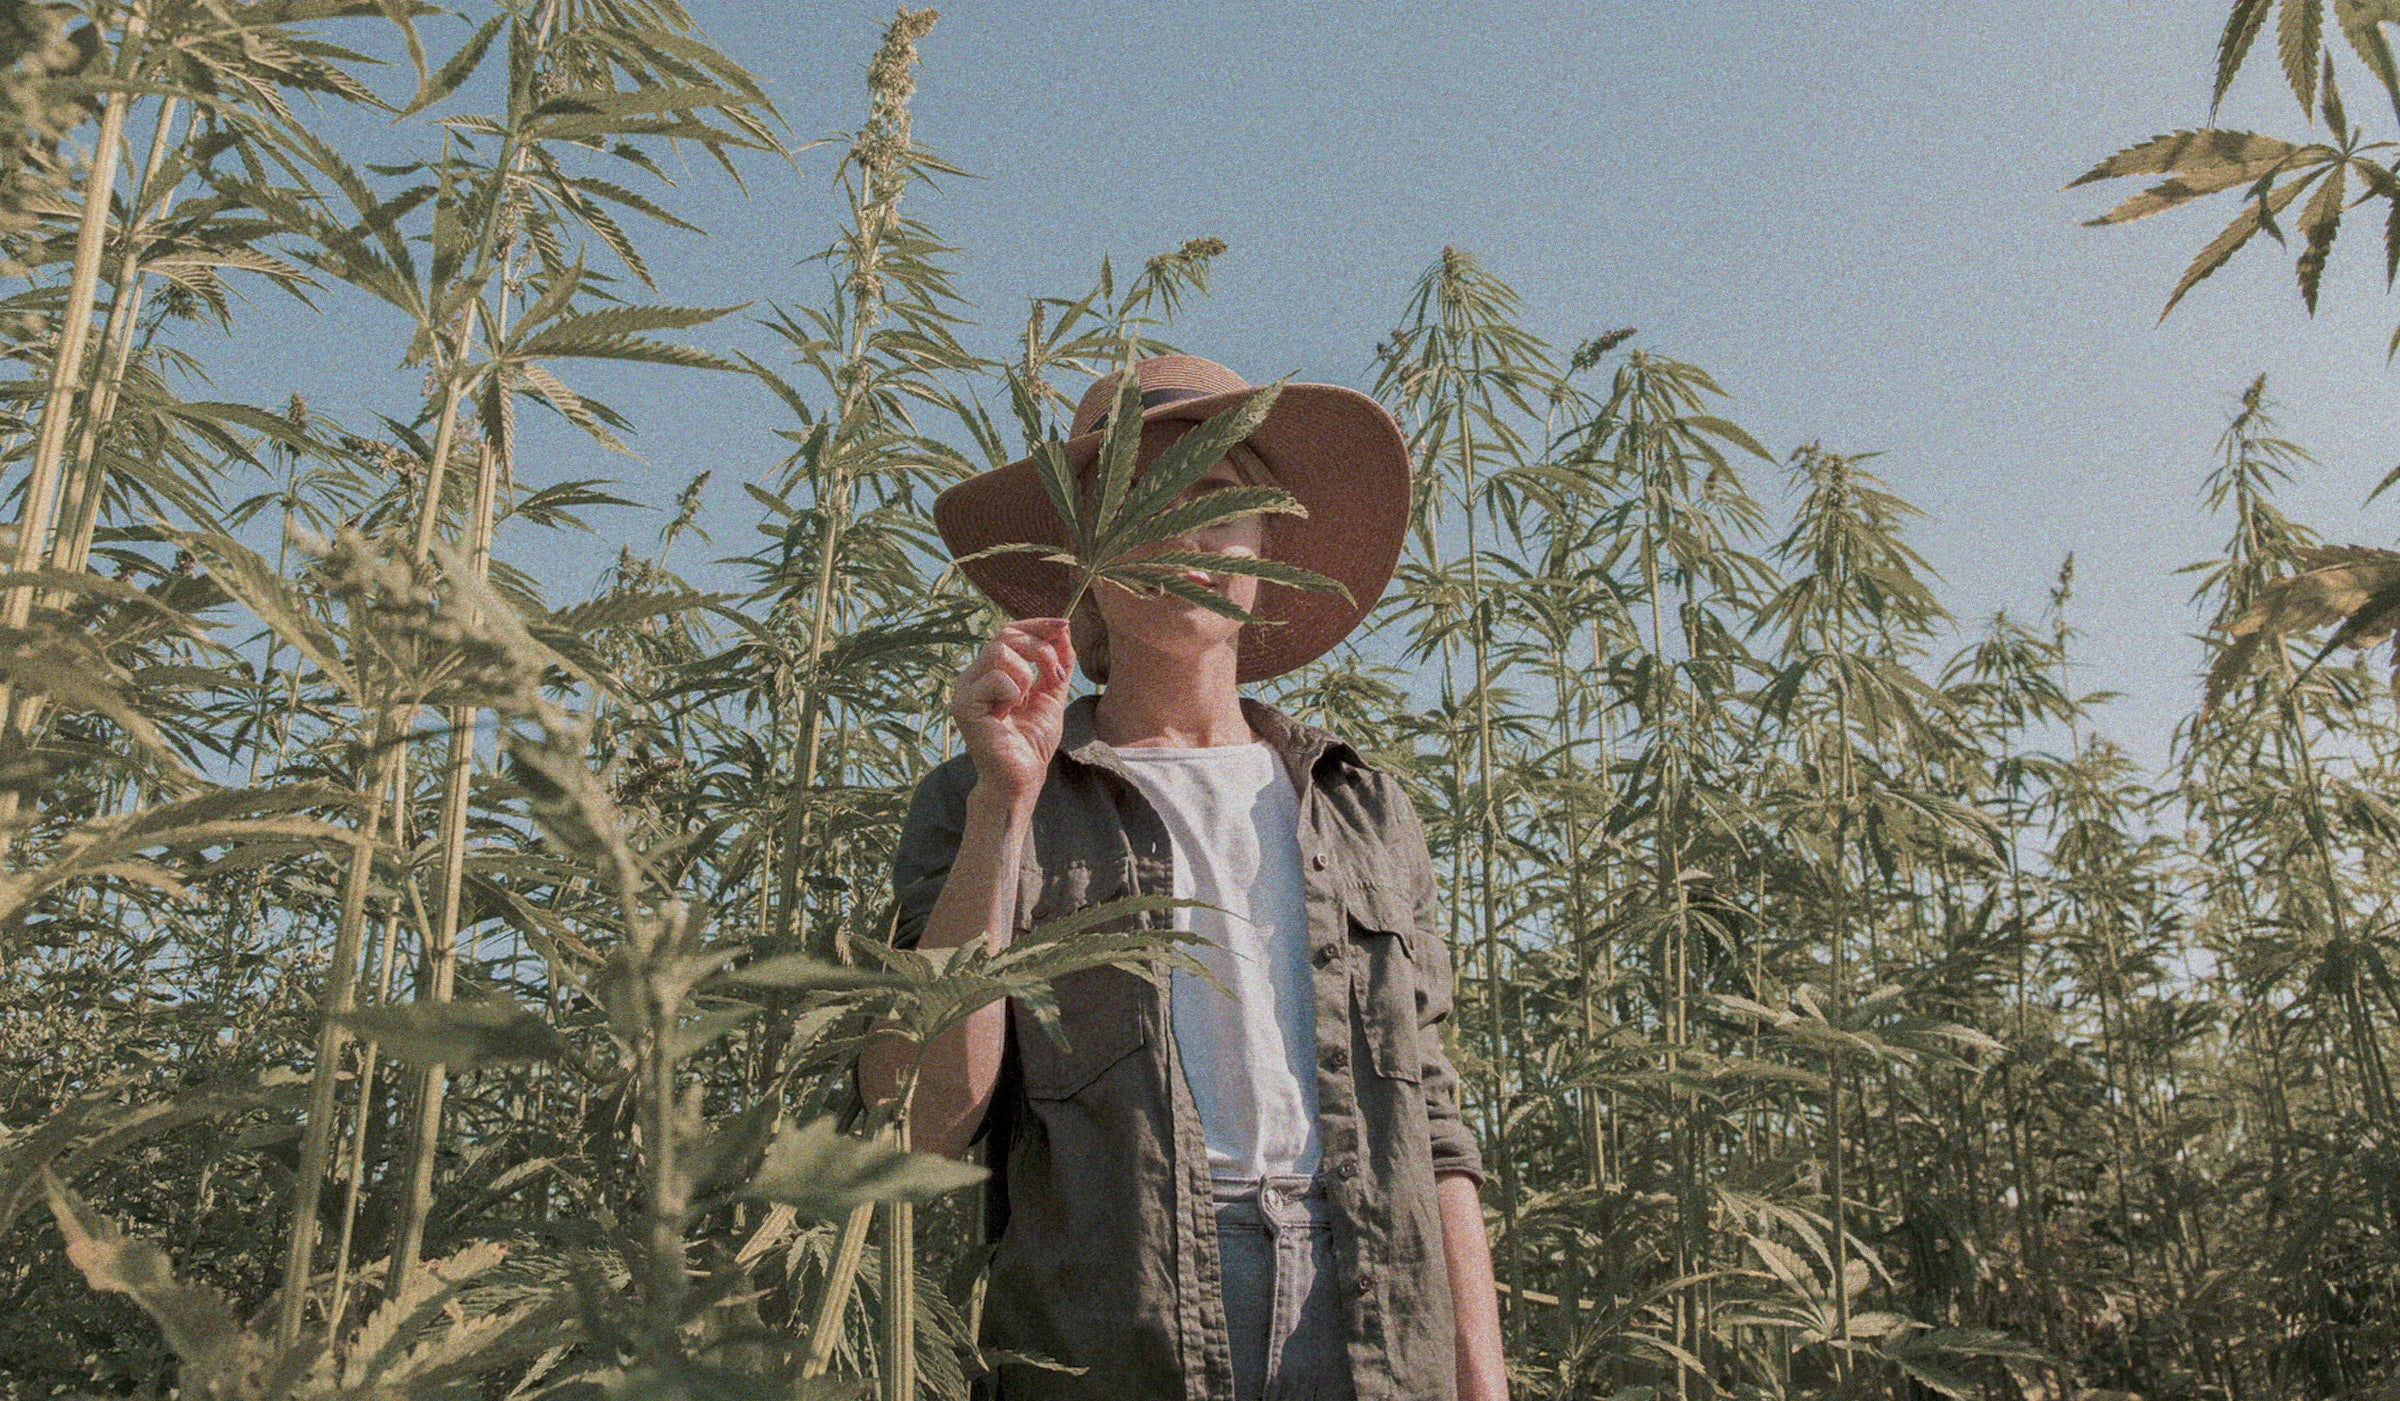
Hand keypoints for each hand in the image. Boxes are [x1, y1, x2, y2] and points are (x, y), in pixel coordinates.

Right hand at [951, 618, 1071, 808]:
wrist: (1022, 777)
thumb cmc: (1032, 741)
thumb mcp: (1052, 694)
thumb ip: (1058, 663)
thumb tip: (1064, 631)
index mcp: (990, 671)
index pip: (1009, 632)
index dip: (1036, 625)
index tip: (1064, 625)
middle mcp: (973, 676)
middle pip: (1005, 635)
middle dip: (1039, 649)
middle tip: (1055, 674)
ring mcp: (964, 689)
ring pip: (1000, 651)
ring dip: (1026, 674)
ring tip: (1025, 700)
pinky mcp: (963, 705)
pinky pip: (996, 678)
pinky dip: (1013, 693)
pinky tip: (1008, 714)